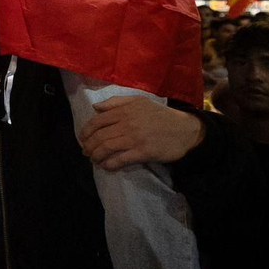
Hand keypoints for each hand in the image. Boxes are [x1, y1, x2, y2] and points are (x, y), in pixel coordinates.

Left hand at [78, 97, 205, 171]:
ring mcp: (135, 139)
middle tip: (86, 152)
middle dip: (88, 146)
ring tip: (93, 160)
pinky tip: (105, 166)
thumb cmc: (161, 115)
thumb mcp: (140, 101)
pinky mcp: (143, 152)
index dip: (86, 131)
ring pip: (107, 148)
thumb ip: (116, 102)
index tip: (83, 139)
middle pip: (100, 136)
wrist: (186, 130)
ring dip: (96, 156)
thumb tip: (95, 107)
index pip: (98, 121)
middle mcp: (127, 124)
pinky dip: (109, 164)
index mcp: (125, 110)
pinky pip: (120, 160)